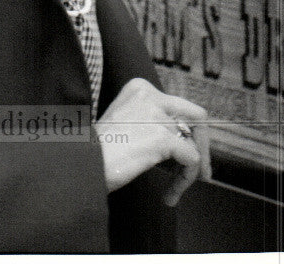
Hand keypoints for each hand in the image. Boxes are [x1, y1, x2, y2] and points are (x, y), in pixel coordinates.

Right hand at [93, 77, 211, 203]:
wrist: (81, 164)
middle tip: (201, 171)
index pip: (179, 107)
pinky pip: (191, 160)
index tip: (187, 155)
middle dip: (202, 146)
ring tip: (176, 190)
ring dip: (190, 171)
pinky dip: (185, 180)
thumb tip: (183, 142)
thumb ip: (152, 124)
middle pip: (195, 117)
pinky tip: (170, 195)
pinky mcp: (161, 137)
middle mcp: (150, 95)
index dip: (188, 134)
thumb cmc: (98, 151)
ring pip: (194, 143)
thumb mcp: (127, 124)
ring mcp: (156, 115)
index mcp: (140, 89)